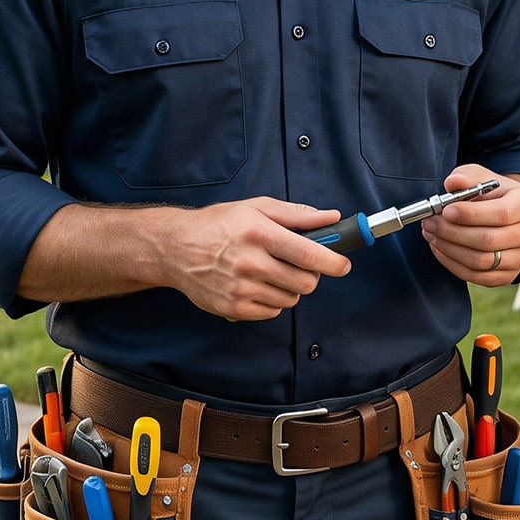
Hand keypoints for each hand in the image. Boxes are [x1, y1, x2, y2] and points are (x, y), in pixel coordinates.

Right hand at [158, 198, 348, 321]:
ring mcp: (240, 289)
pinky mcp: (233, 308)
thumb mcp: (256, 207)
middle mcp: (249, 262)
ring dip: (291, 288)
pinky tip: (258, 284)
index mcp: (258, 233)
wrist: (176, 248)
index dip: (333, 261)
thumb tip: (331, 218)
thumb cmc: (218, 224)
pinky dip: (273, 301)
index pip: (307, 253)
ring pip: (291, 299)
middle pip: (305, 282)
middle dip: (312, 275)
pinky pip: (272, 312)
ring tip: (273, 271)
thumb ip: (297, 214)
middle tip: (302, 264)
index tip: (344, 263)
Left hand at [419, 165, 519, 285]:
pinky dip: (452, 263)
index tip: (446, 210)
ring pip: (480, 262)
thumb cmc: (494, 194)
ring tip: (431, 234)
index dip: (471, 215)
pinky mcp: (508, 275)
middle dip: (452, 232)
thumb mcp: (481, 177)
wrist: (511, 216)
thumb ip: (467, 176)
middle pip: (488, 241)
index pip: (502, 214)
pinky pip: (476, 276)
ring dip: (449, 249)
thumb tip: (453, 183)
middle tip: (430, 223)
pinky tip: (440, 248)